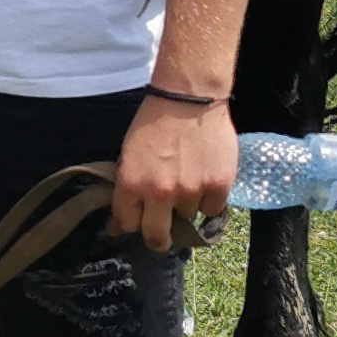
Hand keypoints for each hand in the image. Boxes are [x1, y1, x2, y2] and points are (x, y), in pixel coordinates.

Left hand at [110, 93, 237, 253]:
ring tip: (187, 181)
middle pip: (157, 237)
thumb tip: (118, 223)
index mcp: (132, 184)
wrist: (188, 98)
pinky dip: (209, 200)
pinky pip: (212, 210)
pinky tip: (205, 179)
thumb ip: (127, 188)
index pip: (127, 225)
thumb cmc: (153, 122)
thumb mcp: (128, 154)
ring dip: (185, 206)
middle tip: (162, 232)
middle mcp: (160, 194)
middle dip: (157, 238)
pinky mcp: (218, 186)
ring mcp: (191, 192)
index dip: (132, 223)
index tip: (137, 221)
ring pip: (187, 218)